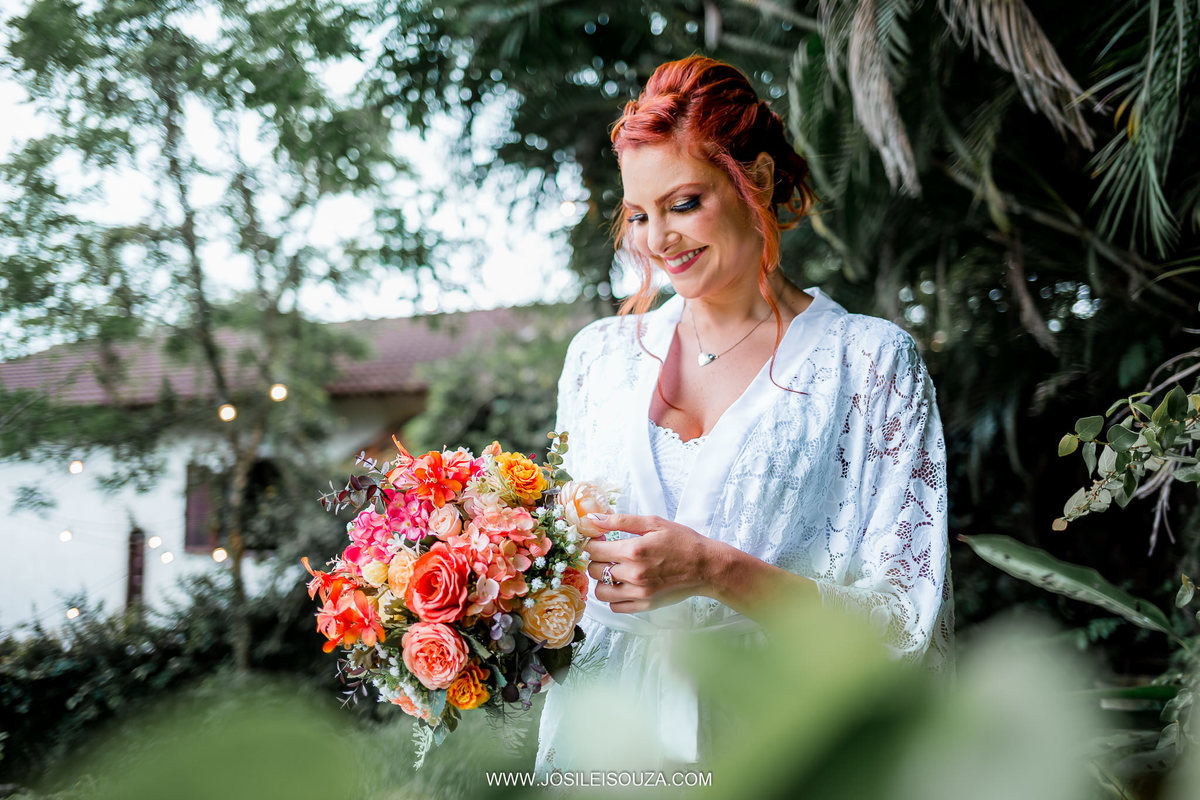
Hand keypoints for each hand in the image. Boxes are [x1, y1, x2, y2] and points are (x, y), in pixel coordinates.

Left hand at [583, 513, 718, 612]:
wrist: (706, 566)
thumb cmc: (683, 542)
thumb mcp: (653, 523)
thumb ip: (621, 521)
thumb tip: (592, 518)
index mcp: (634, 550)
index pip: (594, 550)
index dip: (592, 543)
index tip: (600, 540)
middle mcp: (634, 574)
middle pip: (595, 570)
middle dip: (597, 560)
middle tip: (608, 554)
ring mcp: (639, 592)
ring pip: (601, 591)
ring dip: (602, 581)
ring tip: (614, 571)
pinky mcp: (645, 605)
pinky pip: (615, 607)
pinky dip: (613, 597)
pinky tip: (622, 585)